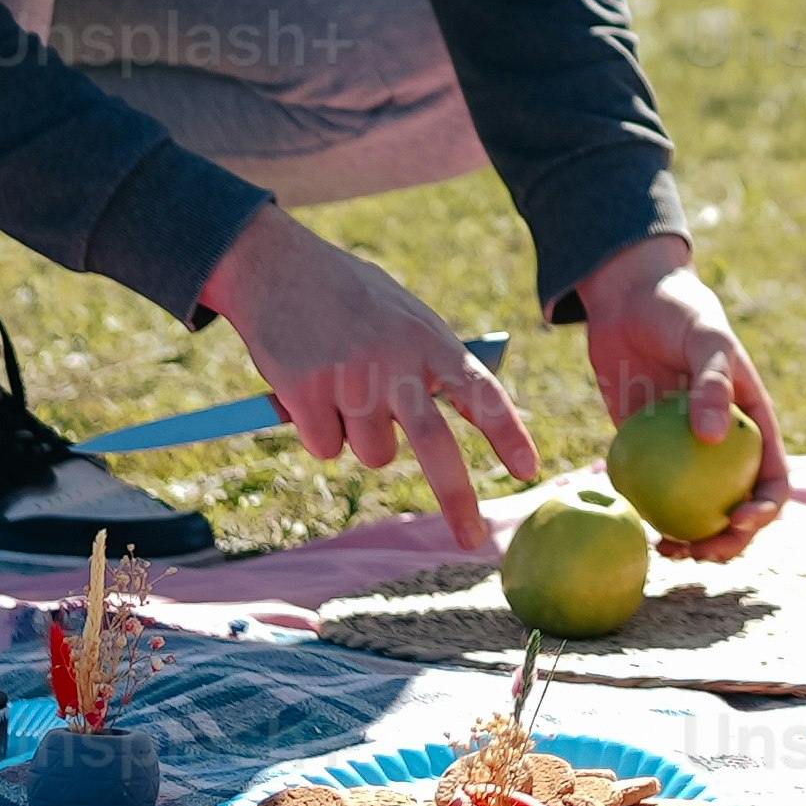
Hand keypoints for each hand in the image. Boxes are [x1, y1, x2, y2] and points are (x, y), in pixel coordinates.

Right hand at [200, 210, 545, 547]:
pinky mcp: (305, 393)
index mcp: (431, 340)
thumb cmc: (349, 294)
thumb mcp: (407, 316)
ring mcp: (350, 379)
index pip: (481, 393)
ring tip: (343, 387)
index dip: (507, 434)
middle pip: (434, 446)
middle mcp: (395, 363)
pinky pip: (326, 448)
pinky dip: (319, 432)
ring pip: (373, 454)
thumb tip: (473, 409)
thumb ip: (435, 361)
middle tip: (473, 541)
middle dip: (457, 499)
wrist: (276, 264)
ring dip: (360, 438)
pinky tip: (309, 389)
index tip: (529, 471)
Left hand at [571, 234, 791, 555]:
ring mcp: (685, 455)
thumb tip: (711, 439)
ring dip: (690, 541)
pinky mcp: (647, 452)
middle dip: (728, 543)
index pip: (773, 480)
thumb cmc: (680, 312)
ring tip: (666, 551)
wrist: (630, 300)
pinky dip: (648, 515)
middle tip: (698, 553)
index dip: (765, 510)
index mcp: (753, 426)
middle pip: (738, 510)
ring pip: (696, 513)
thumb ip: (712, 384)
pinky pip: (652, 493)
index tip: (738, 520)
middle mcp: (724, 447)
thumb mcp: (705, 338)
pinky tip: (632, 524)